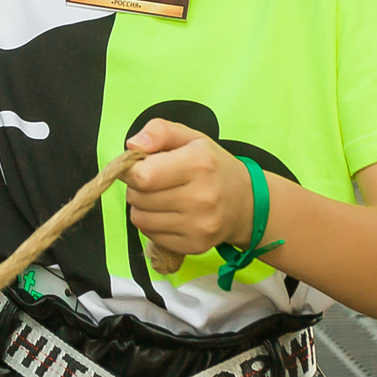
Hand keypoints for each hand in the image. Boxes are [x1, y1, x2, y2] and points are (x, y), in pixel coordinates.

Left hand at [122, 119, 251, 272]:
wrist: (245, 203)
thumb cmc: (212, 166)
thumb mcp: (191, 137)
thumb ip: (159, 131)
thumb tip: (132, 144)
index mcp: (199, 163)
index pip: (142, 176)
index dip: (131, 170)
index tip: (139, 166)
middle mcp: (201, 197)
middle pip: (137, 198)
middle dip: (137, 188)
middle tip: (155, 182)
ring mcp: (199, 225)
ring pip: (140, 219)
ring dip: (142, 207)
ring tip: (162, 197)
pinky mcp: (194, 245)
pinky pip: (150, 235)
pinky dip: (152, 224)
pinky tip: (169, 214)